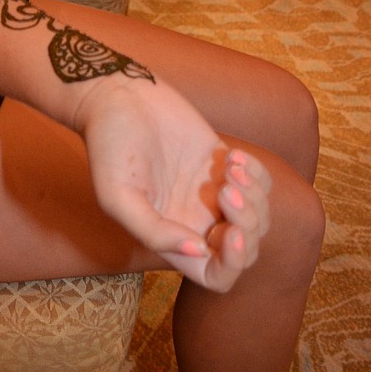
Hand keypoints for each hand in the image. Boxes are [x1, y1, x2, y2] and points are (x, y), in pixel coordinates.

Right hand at [77, 75, 271, 291]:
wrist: (117, 96)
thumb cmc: (109, 146)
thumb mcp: (117, 196)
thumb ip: (153, 232)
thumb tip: (197, 251)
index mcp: (172, 235)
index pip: (216, 275)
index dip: (232, 264)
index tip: (229, 232)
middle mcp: (195, 218)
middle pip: (245, 248)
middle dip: (247, 224)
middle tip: (225, 190)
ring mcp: (212, 191)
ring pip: (258, 216)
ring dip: (254, 196)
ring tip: (231, 167)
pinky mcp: (224, 161)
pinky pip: (261, 181)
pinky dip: (257, 173)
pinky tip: (233, 156)